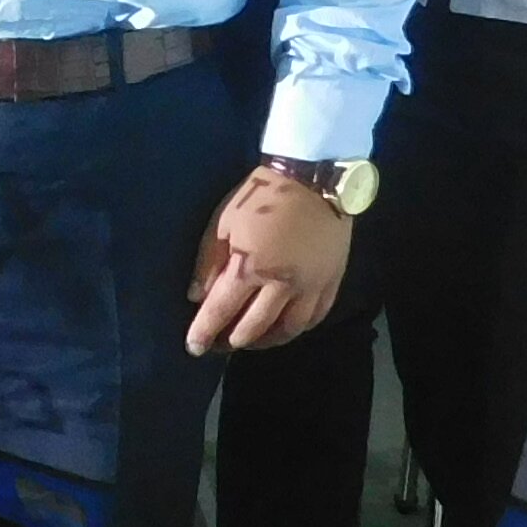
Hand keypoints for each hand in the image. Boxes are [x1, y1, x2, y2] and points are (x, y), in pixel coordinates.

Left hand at [187, 169, 352, 354]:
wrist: (313, 178)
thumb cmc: (260, 196)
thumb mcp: (223, 223)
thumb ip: (208, 263)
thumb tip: (196, 297)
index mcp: (250, 268)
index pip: (221, 311)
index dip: (204, 332)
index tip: (194, 348)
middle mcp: (282, 285)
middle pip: (254, 327)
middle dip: (232, 340)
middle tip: (220, 344)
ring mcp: (311, 286)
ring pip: (288, 329)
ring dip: (266, 341)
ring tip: (250, 341)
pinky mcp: (332, 282)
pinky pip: (315, 318)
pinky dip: (297, 329)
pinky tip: (284, 328)